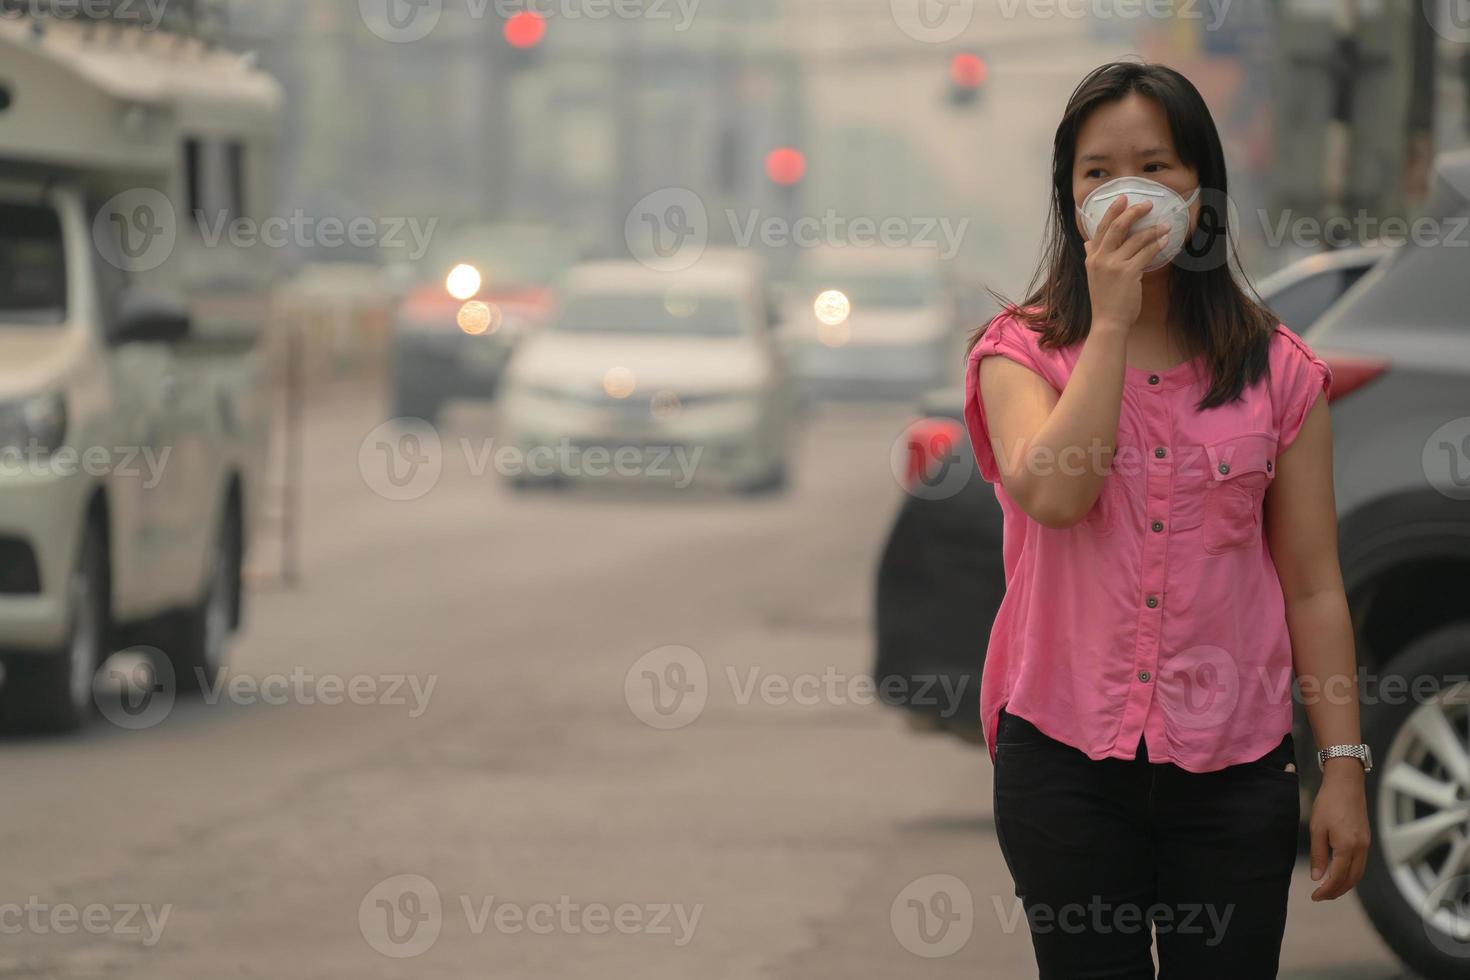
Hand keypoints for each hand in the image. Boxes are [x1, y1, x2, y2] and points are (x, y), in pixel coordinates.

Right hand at [1082, 196, 1169, 332]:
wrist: (1108, 322)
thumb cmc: (1104, 300)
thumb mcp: (1093, 275)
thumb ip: (1092, 256)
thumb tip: (1088, 242)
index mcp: (1092, 257)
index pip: (1101, 228)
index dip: (1112, 211)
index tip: (1123, 199)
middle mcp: (1100, 258)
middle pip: (1117, 227)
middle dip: (1134, 212)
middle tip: (1147, 205)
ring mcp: (1113, 265)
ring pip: (1136, 239)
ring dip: (1153, 230)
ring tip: (1165, 225)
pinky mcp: (1128, 273)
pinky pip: (1146, 252)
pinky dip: (1157, 244)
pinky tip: (1166, 240)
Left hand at [1309, 760, 1370, 900]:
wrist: (1346, 784)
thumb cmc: (1328, 803)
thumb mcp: (1317, 829)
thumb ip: (1319, 855)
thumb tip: (1318, 878)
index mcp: (1347, 847)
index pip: (1338, 877)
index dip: (1326, 890)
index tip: (1314, 896)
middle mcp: (1361, 849)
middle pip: (1351, 880)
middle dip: (1336, 891)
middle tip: (1320, 897)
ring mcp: (1365, 845)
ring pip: (1358, 873)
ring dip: (1345, 885)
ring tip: (1329, 889)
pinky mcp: (1366, 839)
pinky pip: (1361, 864)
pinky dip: (1351, 874)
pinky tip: (1340, 874)